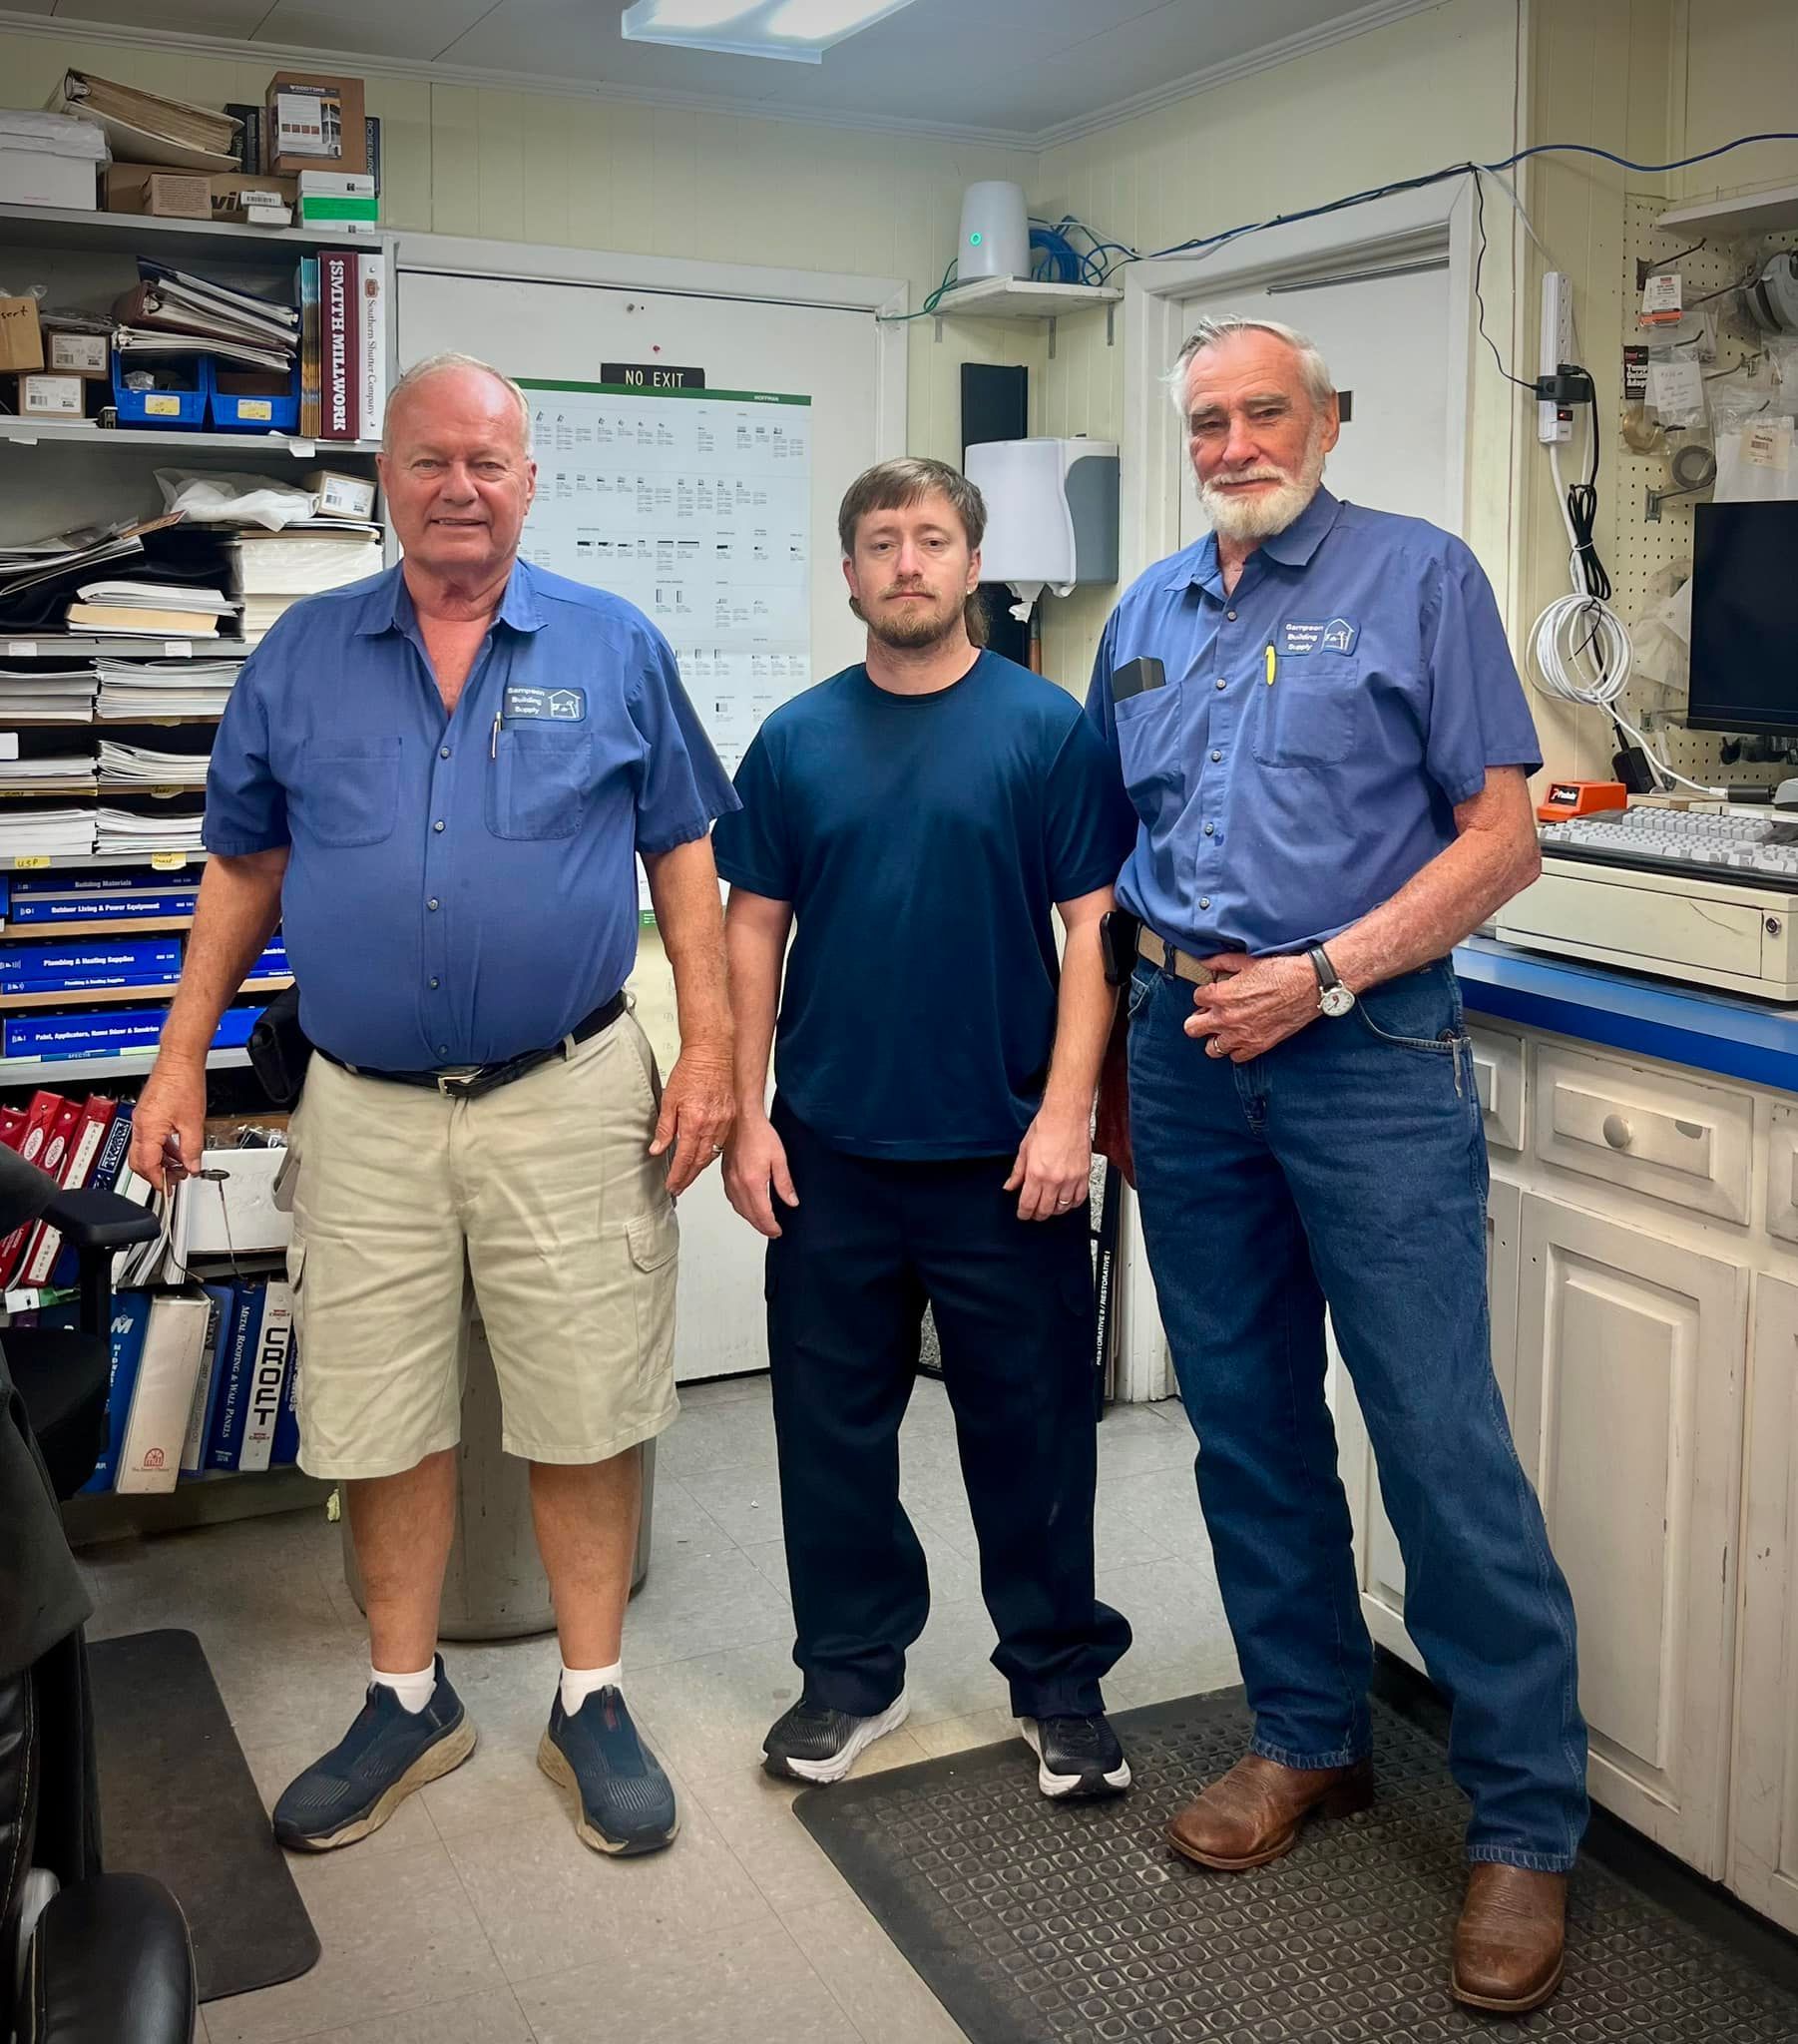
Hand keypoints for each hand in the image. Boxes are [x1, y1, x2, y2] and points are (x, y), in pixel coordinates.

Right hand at [129, 1055, 206, 1192]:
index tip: (168, 1189)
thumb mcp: (193, 1123)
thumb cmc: (183, 1082)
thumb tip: (192, 1167)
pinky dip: (161, 1147)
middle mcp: (139, 1125)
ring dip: (160, 1160)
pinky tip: (176, 1150)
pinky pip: (149, 1137)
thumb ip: (192, 1149)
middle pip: (139, 1160)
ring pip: (144, 1149)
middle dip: (155, 1173)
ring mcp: (141, 1118)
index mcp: (147, 1129)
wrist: (179, 1060)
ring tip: (179, 1167)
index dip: (158, 1181)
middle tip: (173, 1180)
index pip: (147, 1165)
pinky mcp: (147, 1113)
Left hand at [649, 1047, 733, 1196]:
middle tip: (679, 1186)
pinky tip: (704, 1155)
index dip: (677, 1175)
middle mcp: (712, 1125)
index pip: (685, 1158)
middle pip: (700, 1161)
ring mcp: (724, 1122)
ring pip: (712, 1153)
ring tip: (689, 1175)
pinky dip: (711, 1152)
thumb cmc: (691, 1071)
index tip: (672, 1185)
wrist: (712, 1054)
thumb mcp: (669, 1100)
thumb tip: (658, 1148)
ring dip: (700, 1167)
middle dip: (689, 1176)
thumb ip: (665, 1128)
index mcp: (694, 1123)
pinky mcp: (731, 1117)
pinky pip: (721, 1142)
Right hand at [723, 1109, 799, 1237]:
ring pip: (740, 1209)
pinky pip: (732, 1199)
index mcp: (753, 1182)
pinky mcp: (726, 1176)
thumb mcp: (779, 1159)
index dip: (771, 1227)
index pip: (762, 1214)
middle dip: (762, 1227)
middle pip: (750, 1215)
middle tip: (772, 1232)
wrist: (741, 1119)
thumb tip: (791, 1202)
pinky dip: (742, 1208)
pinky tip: (748, 1207)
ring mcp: (730, 1181)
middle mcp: (738, 1185)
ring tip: (762, 1223)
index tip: (778, 1231)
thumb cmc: (759, 1134)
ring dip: (751, 1219)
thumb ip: (785, 1183)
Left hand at [1004, 1105, 1090, 1221]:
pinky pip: (1079, 1199)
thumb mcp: (1024, 1149)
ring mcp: (1071, 1178)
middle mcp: (1054, 1179)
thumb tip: (1010, 1186)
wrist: (1067, 1115)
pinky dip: (1071, 1204)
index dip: (1024, 1213)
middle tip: (1034, 1213)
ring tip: (1049, 1207)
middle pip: (1045, 1210)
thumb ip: (1017, 1172)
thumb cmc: (1046, 1126)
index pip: (1028, 1204)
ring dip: (1054, 1211)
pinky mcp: (1084, 1175)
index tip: (1023, 1214)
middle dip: (1037, 1214)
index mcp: (1036, 1173)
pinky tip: (1066, 1202)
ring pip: (1063, 1208)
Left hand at [1185, 953, 1320, 1061]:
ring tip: (1224, 1029)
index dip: (1205, 994)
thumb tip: (1205, 961)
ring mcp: (1241, 1035)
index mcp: (1222, 995)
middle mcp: (1226, 1018)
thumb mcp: (1248, 961)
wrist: (1309, 985)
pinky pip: (1236, 1057)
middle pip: (1192, 1028)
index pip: (1197, 999)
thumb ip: (1222, 962)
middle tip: (1209, 1014)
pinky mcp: (1258, 1046)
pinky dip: (1236, 1049)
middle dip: (1198, 1020)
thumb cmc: (1281, 970)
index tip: (1214, 993)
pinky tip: (1241, 1037)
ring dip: (1215, 1038)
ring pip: (1211, 1048)